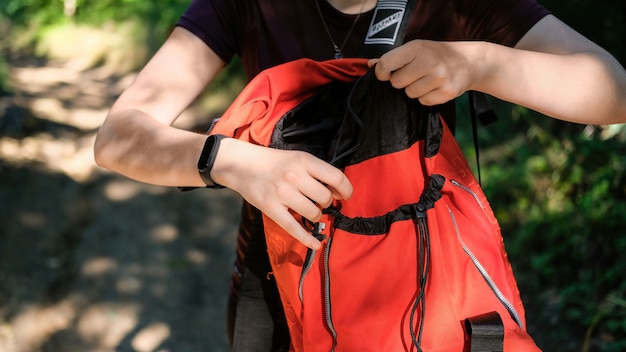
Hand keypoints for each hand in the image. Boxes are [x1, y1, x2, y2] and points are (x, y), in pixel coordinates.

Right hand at [212, 138, 352, 249]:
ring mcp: (282, 193)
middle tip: (319, 201)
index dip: (346, 189)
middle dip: (327, 203)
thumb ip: (317, 172)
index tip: (346, 196)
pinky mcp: (271, 208)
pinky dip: (307, 239)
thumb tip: (339, 192)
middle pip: (325, 198)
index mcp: (304, 161)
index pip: (336, 177)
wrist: (243, 165)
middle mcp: (294, 176)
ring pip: (314, 214)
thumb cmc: (275, 162)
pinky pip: (294, 228)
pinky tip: (316, 244)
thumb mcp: (298, 158)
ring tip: (309, 211)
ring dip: (316, 216)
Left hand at [369, 39, 480, 105]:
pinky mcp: (447, 92)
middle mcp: (428, 61)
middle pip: (397, 83)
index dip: (381, 72)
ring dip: (415, 90)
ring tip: (427, 80)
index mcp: (416, 48)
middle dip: (402, 81)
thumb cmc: (437, 55)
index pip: (386, 63)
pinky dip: (427, 97)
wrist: (469, 62)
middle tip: (415, 75)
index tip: (386, 74)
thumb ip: (393, 57)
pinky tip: (435, 88)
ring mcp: (439, 77)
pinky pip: (423, 102)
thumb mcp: (416, 49)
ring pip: (410, 94)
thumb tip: (370, 64)